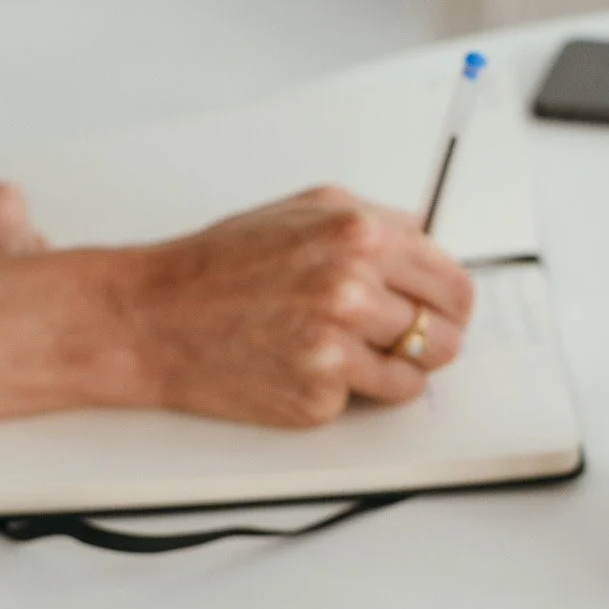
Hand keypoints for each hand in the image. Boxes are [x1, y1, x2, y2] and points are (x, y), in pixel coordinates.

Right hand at [127, 186, 475, 426]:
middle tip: (400, 337)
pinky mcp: (317, 394)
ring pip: (417, 374)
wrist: (155, 316)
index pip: (453, 283)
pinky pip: (369, 400)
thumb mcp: (305, 209)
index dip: (451, 302)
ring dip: (396, 368)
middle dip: (432, 338)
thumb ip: (379, 221)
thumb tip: (433, 240)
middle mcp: (351, 289)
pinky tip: (308, 364)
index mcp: (359, 235)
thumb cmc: (222, 264)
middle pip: (447, 333)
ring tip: (350, 350)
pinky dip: (350, 390)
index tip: (444, 311)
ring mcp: (335, 346)